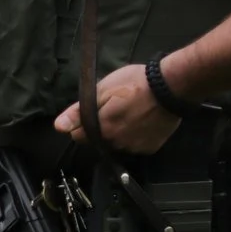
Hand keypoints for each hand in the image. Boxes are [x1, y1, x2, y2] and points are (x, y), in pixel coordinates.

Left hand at [54, 63, 179, 154]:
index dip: (82, 123)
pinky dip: (136, 136)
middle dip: (101, 128)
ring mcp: (135, 148)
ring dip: (119, 133)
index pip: (79, 135)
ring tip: (130, 113)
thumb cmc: (134, 83)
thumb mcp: (102, 90)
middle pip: (99, 141)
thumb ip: (78, 112)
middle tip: (114, 108)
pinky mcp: (150, 148)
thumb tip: (59, 127)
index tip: (93, 110)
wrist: (172, 87)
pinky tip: (143, 121)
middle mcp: (116, 145)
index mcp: (102, 130)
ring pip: (117, 144)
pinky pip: (136, 145)